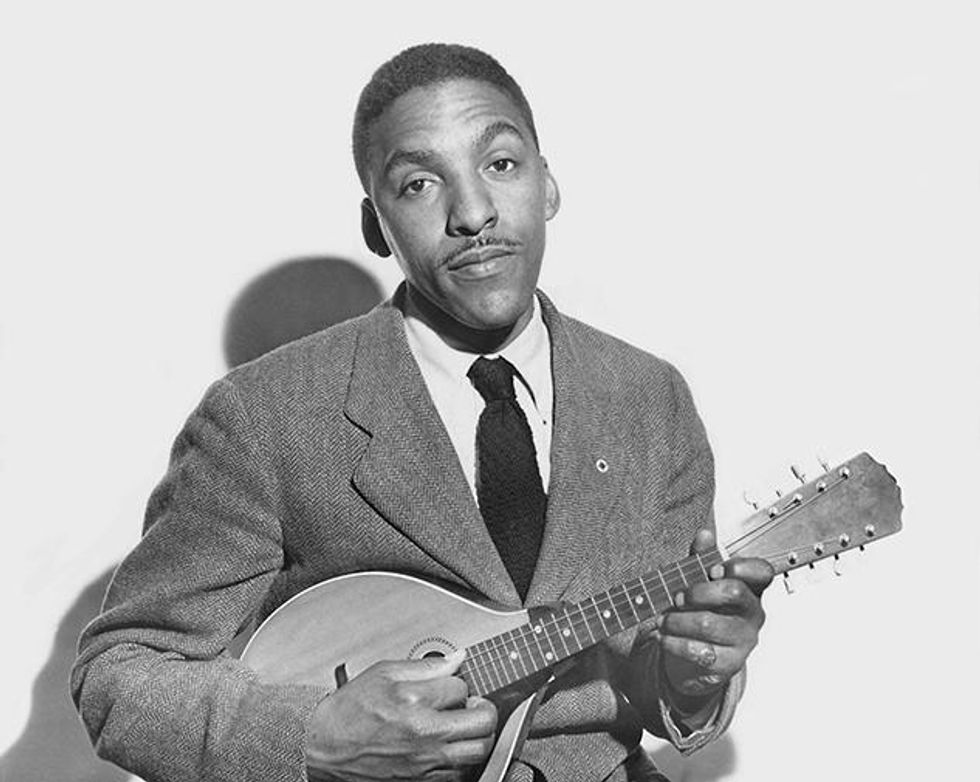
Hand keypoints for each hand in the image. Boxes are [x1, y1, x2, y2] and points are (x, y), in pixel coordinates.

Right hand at [304, 651, 496, 781]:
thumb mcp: (383, 673)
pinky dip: (462, 758)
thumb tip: (457, 659)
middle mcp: (424, 735)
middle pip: (483, 722)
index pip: (462, 688)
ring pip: (478, 751)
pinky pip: (460, 773)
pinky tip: (449, 746)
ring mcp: (425, 763)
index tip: (449, 684)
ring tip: (464, 725)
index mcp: (414, 702)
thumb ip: (425, 666)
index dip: (458, 682)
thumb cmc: (349, 711)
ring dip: (478, 735)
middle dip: (484, 708)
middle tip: (473, 704)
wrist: (324, 747)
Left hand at [658, 529, 773, 707]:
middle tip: (678, 596)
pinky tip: (663, 638)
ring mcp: (742, 639)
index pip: (761, 572)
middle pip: (733, 593)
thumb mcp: (700, 582)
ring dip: (678, 620)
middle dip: (699, 591)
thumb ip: (701, 558)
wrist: (698, 658)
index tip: (713, 569)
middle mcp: (752, 613)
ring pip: (710, 623)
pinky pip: (699, 651)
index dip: (740, 567)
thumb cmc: (703, 612)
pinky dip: (674, 643)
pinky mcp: (728, 663)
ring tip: (663, 620)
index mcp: (749, 588)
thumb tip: (705, 535)